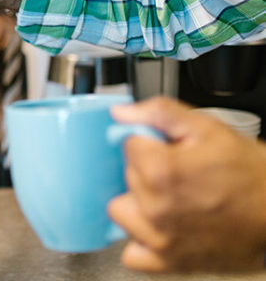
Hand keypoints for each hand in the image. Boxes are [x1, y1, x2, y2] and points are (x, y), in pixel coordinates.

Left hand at [107, 97, 265, 272]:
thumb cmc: (252, 174)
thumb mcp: (209, 128)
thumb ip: (159, 113)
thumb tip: (121, 112)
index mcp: (160, 171)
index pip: (128, 145)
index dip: (149, 142)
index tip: (166, 147)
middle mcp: (154, 208)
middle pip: (125, 176)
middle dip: (146, 170)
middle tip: (178, 172)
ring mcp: (159, 238)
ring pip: (121, 211)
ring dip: (138, 204)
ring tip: (168, 199)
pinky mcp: (167, 261)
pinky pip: (132, 253)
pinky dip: (142, 240)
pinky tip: (161, 227)